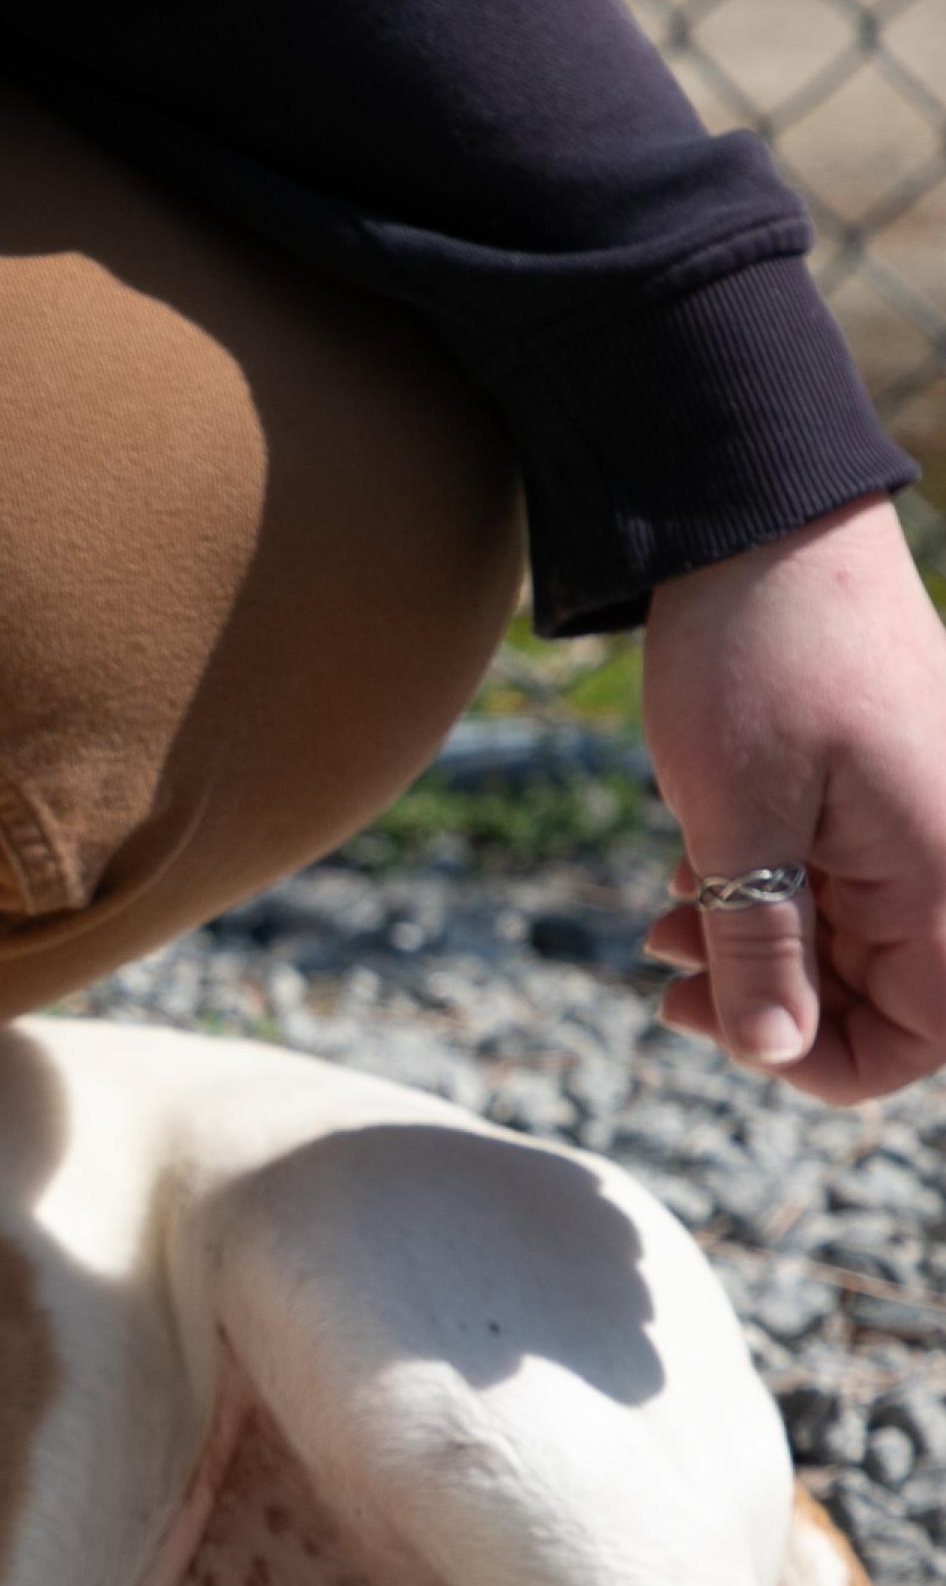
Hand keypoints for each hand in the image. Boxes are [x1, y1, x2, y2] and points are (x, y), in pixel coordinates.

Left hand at [640, 497, 945, 1101]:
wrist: (758, 526)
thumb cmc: (754, 663)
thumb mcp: (738, 825)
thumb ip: (762, 948)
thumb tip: (774, 1052)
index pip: (914, 1042)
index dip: (810, 1060)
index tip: (714, 1020)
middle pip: (876, 996)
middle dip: (765, 993)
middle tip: (665, 955)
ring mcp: (924, 817)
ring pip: (847, 938)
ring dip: (751, 942)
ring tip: (669, 909)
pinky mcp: (887, 787)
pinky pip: (838, 877)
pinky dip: (765, 887)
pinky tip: (700, 858)